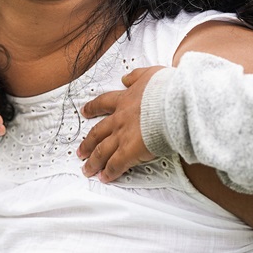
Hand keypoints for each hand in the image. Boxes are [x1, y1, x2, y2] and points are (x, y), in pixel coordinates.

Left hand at [77, 66, 162, 181]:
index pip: (103, 103)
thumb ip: (136, 76)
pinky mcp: (130, 151)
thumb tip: (126, 78)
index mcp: (124, 100)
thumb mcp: (149, 74)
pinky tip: (104, 178)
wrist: (173, 103)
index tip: (85, 112)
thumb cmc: (167, 89)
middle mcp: (119, 119)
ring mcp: (122, 136)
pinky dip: (109, 172)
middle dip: (87, 143)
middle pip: (97, 132)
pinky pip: (115, 165)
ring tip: (87, 169)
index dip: (92, 108)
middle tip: (80, 151)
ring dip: (93, 161)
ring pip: (102, 151)